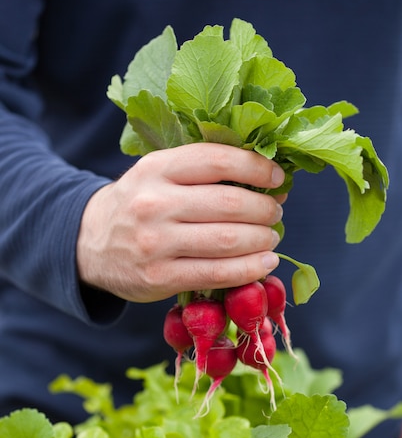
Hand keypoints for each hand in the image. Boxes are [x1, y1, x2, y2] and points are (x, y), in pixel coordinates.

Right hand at [77, 143, 285, 302]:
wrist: (89, 243)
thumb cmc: (136, 205)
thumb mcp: (156, 175)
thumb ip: (200, 171)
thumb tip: (265, 177)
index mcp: (156, 168)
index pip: (218, 160)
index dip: (257, 168)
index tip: (277, 178)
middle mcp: (154, 203)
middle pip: (229, 203)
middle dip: (265, 209)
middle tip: (275, 213)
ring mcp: (155, 242)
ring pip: (227, 240)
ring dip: (262, 240)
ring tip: (271, 237)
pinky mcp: (159, 277)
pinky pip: (217, 274)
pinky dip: (249, 269)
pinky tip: (264, 263)